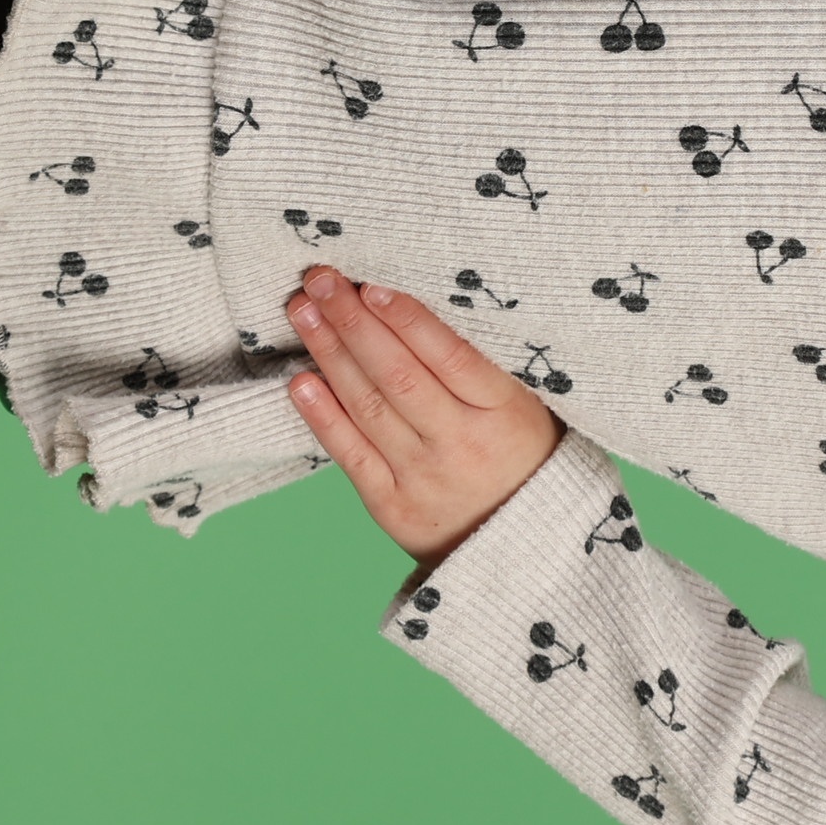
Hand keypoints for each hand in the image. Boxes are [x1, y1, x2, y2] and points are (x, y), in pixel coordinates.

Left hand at [281, 267, 563, 560]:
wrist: (524, 544)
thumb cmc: (522, 456)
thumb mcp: (525, 405)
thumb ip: (481, 364)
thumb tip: (413, 304)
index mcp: (503, 413)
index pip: (449, 356)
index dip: (408, 319)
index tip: (373, 284)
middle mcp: (460, 445)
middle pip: (398, 376)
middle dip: (354, 322)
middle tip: (322, 280)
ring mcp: (422, 478)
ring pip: (368, 407)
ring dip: (330, 354)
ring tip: (303, 312)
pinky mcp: (391, 506)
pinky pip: (351, 455)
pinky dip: (323, 416)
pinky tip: (300, 381)